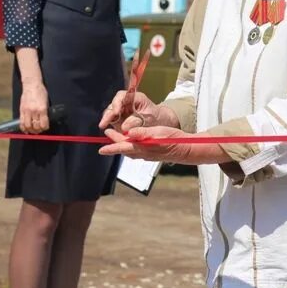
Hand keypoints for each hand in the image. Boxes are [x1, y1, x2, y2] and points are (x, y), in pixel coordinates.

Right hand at [19, 81, 48, 133]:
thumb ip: (45, 111)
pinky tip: (26, 129)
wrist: (31, 85)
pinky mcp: (21, 110)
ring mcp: (27, 111)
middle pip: (36, 126)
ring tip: (33, 130)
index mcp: (42, 109)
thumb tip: (45, 120)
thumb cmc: (40, 92)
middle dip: (38, 130)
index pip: (44, 123)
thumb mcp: (46, 101)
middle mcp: (34, 111)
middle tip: (39, 130)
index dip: (45, 127)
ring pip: (28, 126)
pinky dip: (23, 128)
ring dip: (31, 130)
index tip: (45, 127)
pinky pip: (21, 122)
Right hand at [99, 90, 164, 131]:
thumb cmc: (155, 117)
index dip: (116, 103)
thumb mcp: (148, 118)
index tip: (115, 112)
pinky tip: (109, 131)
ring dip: (107, 120)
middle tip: (103, 124)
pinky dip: (110, 125)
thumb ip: (136, 121)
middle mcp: (126, 101)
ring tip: (104, 127)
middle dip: (108, 114)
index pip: (121, 96)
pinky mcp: (118, 117)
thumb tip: (124, 127)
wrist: (158, 122)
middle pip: (113, 104)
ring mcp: (121, 109)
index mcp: (135, 97)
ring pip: (110, 112)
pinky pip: (111, 120)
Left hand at [99, 126, 224, 165]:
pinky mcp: (153, 155)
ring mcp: (148, 155)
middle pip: (125, 149)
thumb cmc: (173, 139)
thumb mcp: (157, 132)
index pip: (122, 147)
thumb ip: (142, 133)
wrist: (185, 149)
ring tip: (117, 139)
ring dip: (122, 146)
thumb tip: (128, 132)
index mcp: (142, 147)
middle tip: (108, 134)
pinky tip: (133, 144)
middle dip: (115, 143)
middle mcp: (143, 153)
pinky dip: (130, 147)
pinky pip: (137, 152)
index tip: (100, 149)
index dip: (111, 147)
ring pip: (130, 152)